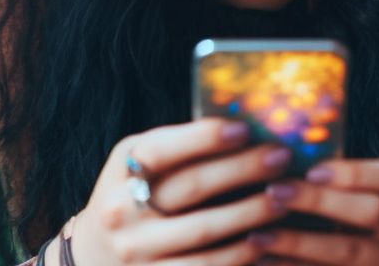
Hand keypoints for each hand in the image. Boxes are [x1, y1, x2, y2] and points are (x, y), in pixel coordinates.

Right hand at [64, 118, 292, 264]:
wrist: (95, 254)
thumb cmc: (133, 198)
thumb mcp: (140, 166)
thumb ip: (178, 149)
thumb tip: (244, 125)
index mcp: (121, 170)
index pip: (161, 149)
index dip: (203, 138)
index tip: (244, 128)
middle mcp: (122, 211)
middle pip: (190, 187)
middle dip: (243, 169)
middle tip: (281, 157)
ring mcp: (136, 251)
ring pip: (204, 231)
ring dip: (251, 214)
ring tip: (283, 200)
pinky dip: (240, 255)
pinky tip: (266, 241)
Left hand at [248, 158, 378, 265]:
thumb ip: (366, 183)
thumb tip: (301, 158)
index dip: (356, 171)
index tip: (312, 169)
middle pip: (372, 212)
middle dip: (320, 201)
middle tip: (275, 191)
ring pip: (347, 253)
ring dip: (298, 243)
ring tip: (258, 236)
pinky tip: (266, 263)